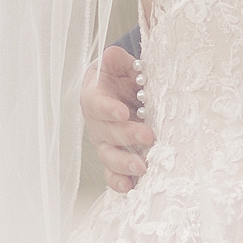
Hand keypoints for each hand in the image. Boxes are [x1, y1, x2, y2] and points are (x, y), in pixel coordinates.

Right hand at [81, 43, 155, 192]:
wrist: (118, 91)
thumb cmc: (120, 76)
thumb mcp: (118, 64)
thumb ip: (116, 60)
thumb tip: (111, 55)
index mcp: (94, 97)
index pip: (97, 104)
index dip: (108, 109)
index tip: (123, 111)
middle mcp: (96, 123)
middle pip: (107, 133)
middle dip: (127, 136)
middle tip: (148, 136)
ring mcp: (103, 143)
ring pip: (108, 156)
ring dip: (124, 163)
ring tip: (142, 167)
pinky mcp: (112, 159)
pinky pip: (111, 174)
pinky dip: (119, 182)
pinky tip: (131, 187)